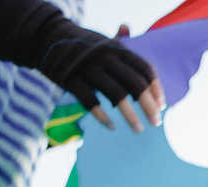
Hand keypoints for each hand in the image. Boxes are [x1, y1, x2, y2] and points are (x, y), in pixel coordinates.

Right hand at [36, 20, 164, 131]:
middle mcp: (105, 56)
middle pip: (135, 84)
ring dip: (130, 116)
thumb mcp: (104, 42)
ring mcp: (87, 67)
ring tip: (139, 130)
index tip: (161, 106)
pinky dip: (102, 116)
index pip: (144, 68)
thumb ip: (123, 47)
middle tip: (156, 123)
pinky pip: (90, 101)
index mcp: (117, 48)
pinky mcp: (70, 78)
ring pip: (116, 95)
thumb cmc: (83, 45)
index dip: (156, 88)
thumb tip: (141, 56)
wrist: (45, 36)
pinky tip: (111, 126)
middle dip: (149, 106)